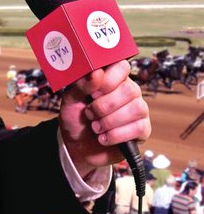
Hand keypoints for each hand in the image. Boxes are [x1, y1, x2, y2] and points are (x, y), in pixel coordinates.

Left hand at [58, 60, 150, 178]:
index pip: (122, 67)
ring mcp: (138, 110)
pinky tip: (104, 138)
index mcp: (113, 79)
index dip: (108, 80)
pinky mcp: (142, 129)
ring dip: (110, 121)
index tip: (92, 94)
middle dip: (104, 106)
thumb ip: (81, 85)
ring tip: (96, 127)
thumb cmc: (76, 119)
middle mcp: (129, 91)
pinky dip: (116, 135)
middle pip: (129, 90)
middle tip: (89, 114)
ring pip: (136, 108)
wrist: (77, 147)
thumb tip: (97, 73)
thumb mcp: (70, 100)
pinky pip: (138, 128)